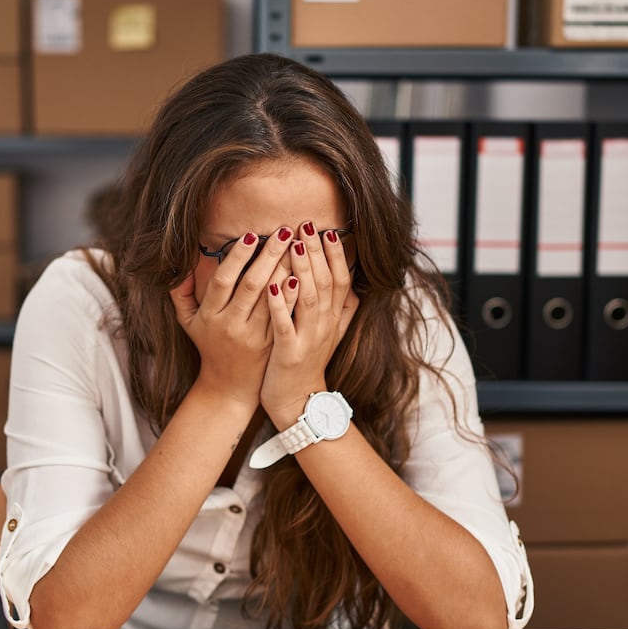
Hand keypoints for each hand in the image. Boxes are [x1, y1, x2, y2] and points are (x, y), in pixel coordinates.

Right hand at [170, 226, 295, 408]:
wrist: (228, 387)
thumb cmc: (209, 346)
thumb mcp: (188, 322)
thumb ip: (181, 294)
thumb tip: (181, 269)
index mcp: (210, 316)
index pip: (223, 281)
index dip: (237, 258)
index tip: (250, 236)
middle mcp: (231, 325)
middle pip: (252, 285)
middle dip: (268, 256)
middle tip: (283, 231)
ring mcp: (253, 336)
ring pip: (271, 299)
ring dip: (286, 270)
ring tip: (298, 246)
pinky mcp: (271, 344)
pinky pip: (284, 315)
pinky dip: (294, 295)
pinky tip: (303, 276)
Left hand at [261, 222, 358, 425]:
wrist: (299, 403)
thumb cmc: (308, 363)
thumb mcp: (331, 335)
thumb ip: (343, 310)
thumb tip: (354, 284)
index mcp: (333, 319)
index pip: (340, 279)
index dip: (336, 255)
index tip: (329, 230)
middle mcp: (325, 326)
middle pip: (325, 282)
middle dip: (317, 252)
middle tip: (307, 225)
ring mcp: (308, 339)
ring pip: (308, 299)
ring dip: (302, 270)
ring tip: (294, 244)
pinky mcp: (289, 353)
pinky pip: (285, 325)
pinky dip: (280, 304)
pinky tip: (273, 285)